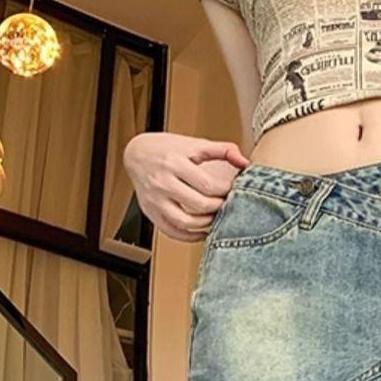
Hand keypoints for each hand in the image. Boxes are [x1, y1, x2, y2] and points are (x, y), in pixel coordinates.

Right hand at [124, 131, 249, 241]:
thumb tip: (244, 161)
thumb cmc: (165, 149)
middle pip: (199, 205)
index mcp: (175, 164)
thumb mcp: (194, 144)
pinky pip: (171, 231)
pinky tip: (201, 232)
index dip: (225, 192)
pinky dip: (189, 236)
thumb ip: (222, 150)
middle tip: (226, 204)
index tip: (232, 191)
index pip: (207, 186)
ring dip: (206, 223)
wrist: (136, 153)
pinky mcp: (151, 212)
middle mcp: (163, 183)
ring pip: (185, 222)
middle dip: (218, 207)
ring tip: (215, 216)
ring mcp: (156, 200)